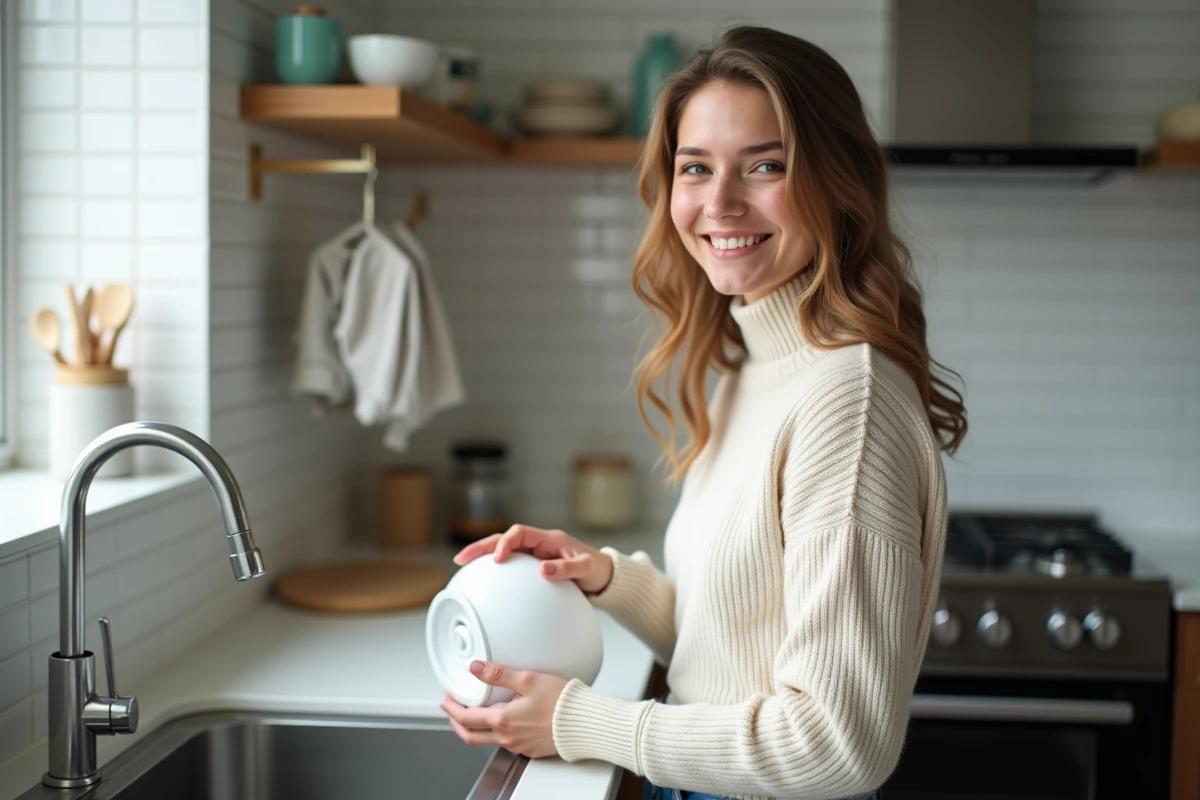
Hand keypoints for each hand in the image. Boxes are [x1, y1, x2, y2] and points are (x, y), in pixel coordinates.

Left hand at [440, 660, 568, 758]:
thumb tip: (476, 667)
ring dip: (474, 728)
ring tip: (474, 714)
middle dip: (456, 723)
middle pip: (470, 737)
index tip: (446, 699)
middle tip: (452, 711)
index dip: (451, 708)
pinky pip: (505, 743)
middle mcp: (507, 737)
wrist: (582, 722)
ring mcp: (518, 745)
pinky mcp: (529, 749)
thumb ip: (498, 673)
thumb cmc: (561, 702)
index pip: (466, 718)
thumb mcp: (528, 679)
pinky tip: (502, 722)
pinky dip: (495, 733)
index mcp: (503, 719)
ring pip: (486, 741)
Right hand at [453, 524, 614, 594]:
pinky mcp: (534, 566)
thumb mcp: (586, 569)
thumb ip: (566, 568)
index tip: (498, 558)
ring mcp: (535, 554)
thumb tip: (542, 571)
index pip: (520, 533)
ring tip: (463, 564)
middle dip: (482, 546)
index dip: (506, 542)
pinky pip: (511, 565)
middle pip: (504, 539)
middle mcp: (539, 544)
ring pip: (504, 550)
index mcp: (550, 539)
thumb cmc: (598, 570)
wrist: (605, 577)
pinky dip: (495, 569)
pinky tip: (483, 580)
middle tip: (462, 558)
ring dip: (483, 555)